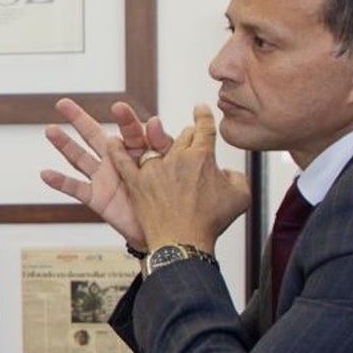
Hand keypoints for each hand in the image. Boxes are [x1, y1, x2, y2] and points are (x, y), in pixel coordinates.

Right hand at [42, 98, 168, 249]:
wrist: (164, 227)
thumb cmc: (170, 195)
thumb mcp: (171, 165)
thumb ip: (162, 144)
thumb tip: (154, 120)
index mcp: (136, 150)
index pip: (129, 130)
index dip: (125, 119)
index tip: (119, 108)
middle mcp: (115, 160)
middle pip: (93, 136)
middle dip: (79, 119)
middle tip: (62, 103)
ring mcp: (103, 178)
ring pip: (80, 158)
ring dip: (64, 145)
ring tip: (49, 130)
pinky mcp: (96, 197)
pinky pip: (75, 188)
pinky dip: (60, 182)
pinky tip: (45, 173)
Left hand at [116, 104, 251, 250]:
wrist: (183, 243)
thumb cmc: (211, 223)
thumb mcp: (241, 197)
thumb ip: (237, 177)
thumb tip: (226, 172)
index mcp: (202, 156)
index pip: (204, 128)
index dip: (203, 116)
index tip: (200, 110)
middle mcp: (177, 157)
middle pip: (182, 137)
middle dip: (187, 135)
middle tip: (189, 140)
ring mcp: (154, 169)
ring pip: (155, 146)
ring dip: (156, 140)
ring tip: (155, 136)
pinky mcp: (136, 183)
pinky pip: (122, 163)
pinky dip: (116, 151)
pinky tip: (112, 142)